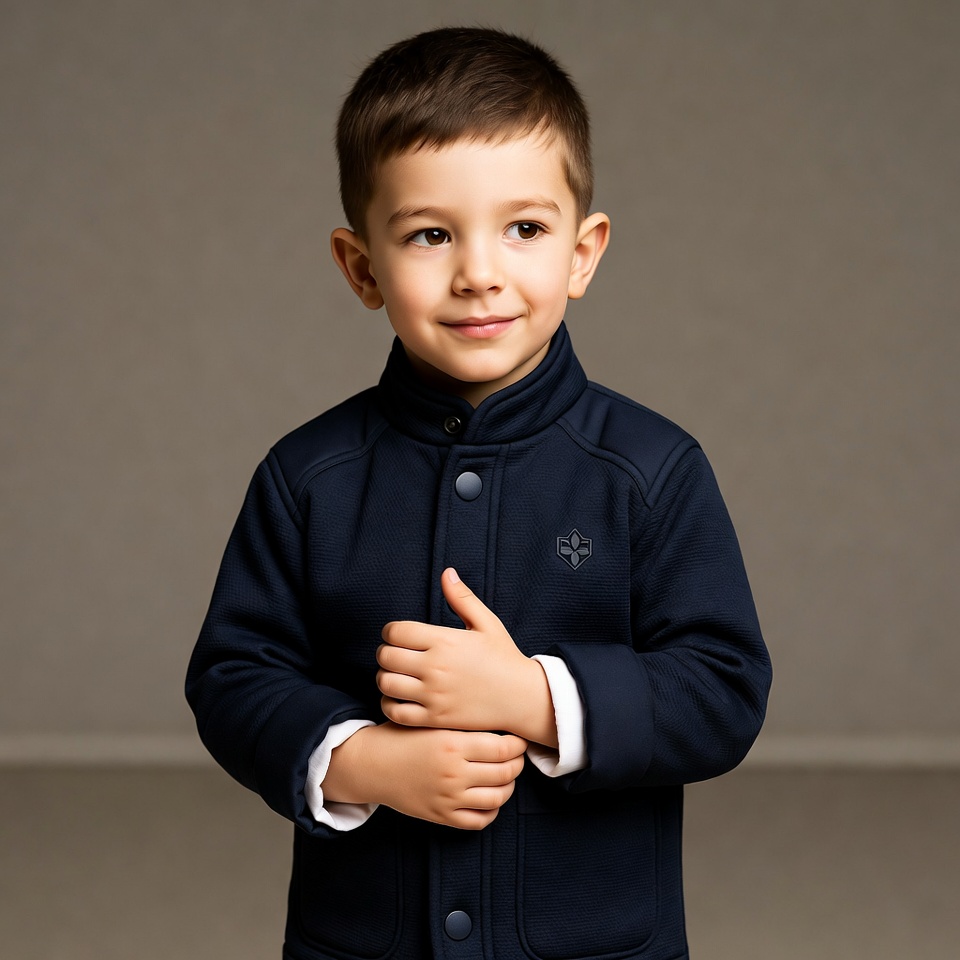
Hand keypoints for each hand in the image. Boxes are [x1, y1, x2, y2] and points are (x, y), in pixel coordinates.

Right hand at [324, 722, 526, 829]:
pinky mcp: (441, 816)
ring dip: (509, 786)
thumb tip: (501, 724)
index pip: (503, 748)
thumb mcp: (432, 722)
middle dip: (518, 763)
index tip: (518, 739)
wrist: (372, 764)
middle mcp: (453, 773)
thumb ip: (463, 724)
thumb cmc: (404, 736)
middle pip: (505, 772)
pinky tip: (491, 796)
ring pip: (497, 797)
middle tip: (517, 755)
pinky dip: (492, 809)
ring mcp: (448, 798)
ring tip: (507, 775)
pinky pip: (479, 820)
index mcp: (452, 744)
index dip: (518, 744)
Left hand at [377, 568, 557, 746]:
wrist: (522, 697)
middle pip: (386, 656)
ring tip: (395, 675)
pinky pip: (396, 712)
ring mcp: (434, 695)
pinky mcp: (435, 718)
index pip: (396, 631)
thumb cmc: (504, 657)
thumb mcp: (487, 623)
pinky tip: (399, 697)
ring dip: (385, 677)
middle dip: (385, 652)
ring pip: (387, 684)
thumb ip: (462, 598)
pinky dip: (389, 704)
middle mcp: (436, 667)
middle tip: (394, 654)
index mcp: (445, 641)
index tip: (397, 635)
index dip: (390, 631)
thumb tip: (446, 573)